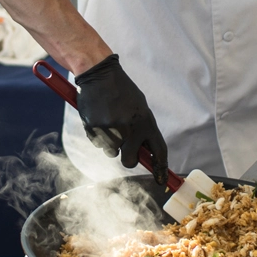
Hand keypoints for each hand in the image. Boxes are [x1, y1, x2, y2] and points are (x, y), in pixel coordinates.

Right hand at [75, 54, 168, 183]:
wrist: (100, 75)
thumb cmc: (121, 91)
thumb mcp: (139, 107)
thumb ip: (144, 129)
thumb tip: (147, 151)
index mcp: (146, 122)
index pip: (159, 151)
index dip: (161, 169)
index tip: (161, 180)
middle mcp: (131, 130)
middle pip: (130, 162)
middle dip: (128, 158)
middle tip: (124, 146)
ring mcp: (112, 131)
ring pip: (112, 152)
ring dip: (111, 143)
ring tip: (109, 121)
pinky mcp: (95, 131)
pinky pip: (98, 144)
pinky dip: (98, 135)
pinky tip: (99, 118)